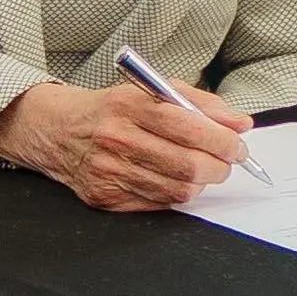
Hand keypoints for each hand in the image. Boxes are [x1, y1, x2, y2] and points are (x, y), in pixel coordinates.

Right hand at [0, 75, 250, 212]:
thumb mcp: (151, 91)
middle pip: (187, 165)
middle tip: (226, 162)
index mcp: (128, 105)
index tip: (238, 146)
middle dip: (219, 167)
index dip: (222, 141)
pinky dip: (176, 193)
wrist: (56, 130)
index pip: (188, 126)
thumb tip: (240, 124)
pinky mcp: (105, 197)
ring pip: (178, 190)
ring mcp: (108, 172)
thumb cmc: (110, 109)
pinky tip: (174, 179)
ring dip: (201, 182)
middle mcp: (115, 138)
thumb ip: (200, 103)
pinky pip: (159, 204)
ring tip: (201, 169)